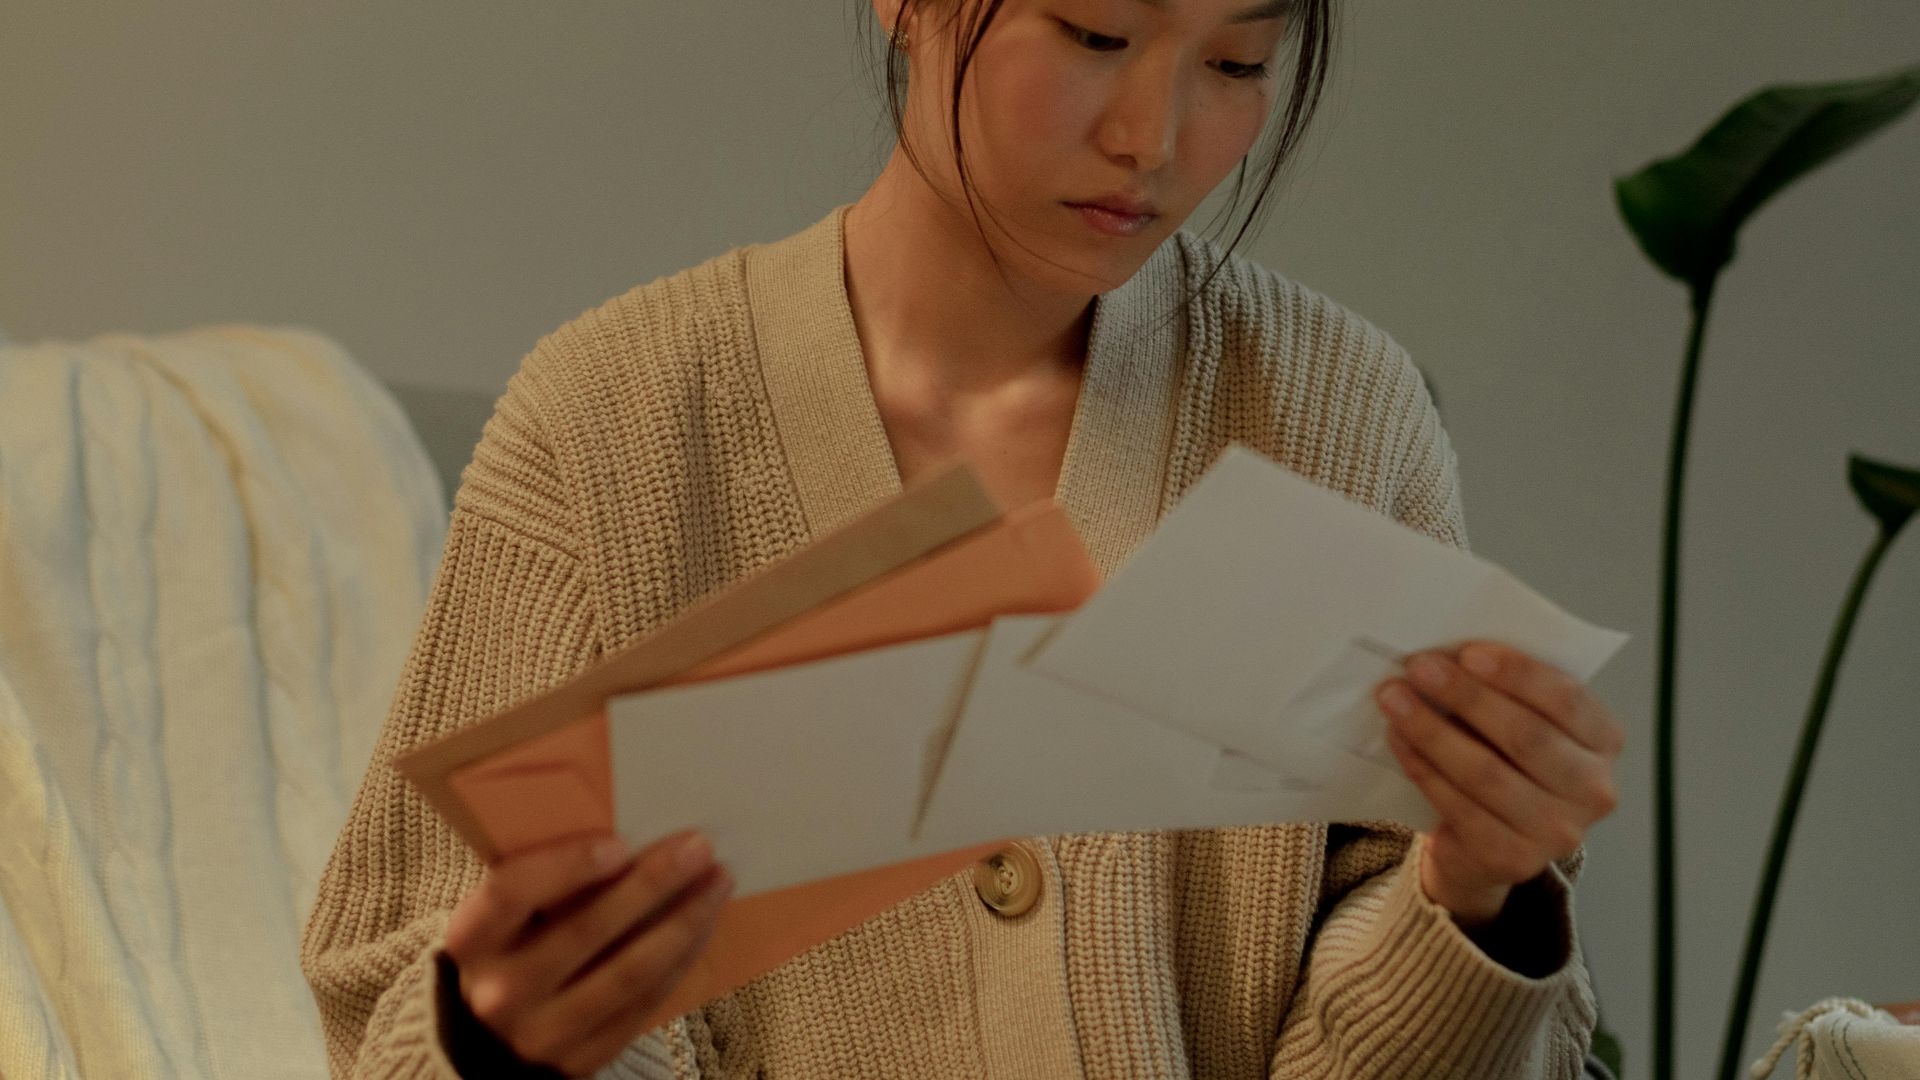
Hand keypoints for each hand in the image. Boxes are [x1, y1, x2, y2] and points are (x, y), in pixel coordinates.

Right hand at [442, 829, 733, 1076]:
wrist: (490, 1044)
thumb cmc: (507, 953)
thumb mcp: (501, 920)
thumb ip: (539, 882)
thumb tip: (623, 828)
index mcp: (472, 941)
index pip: (512, 893)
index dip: (566, 866)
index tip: (620, 843)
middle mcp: (501, 991)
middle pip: (586, 930)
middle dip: (651, 884)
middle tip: (698, 847)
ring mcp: (543, 1032)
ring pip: (627, 973)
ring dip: (683, 922)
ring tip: (717, 881)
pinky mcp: (581, 1059)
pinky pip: (642, 1004)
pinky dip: (680, 961)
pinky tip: (703, 926)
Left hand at [1374, 640, 1624, 927]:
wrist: (1492, 841)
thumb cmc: (1506, 759)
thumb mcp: (1523, 720)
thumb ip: (1509, 690)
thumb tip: (1449, 651)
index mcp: (1604, 741)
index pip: (1567, 699)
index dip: (1517, 674)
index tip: (1467, 652)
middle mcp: (1594, 790)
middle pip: (1526, 735)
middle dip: (1466, 696)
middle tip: (1419, 667)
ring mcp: (1557, 831)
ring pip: (1486, 773)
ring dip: (1432, 730)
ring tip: (1394, 698)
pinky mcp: (1512, 858)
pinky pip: (1458, 805)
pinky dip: (1423, 767)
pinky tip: (1398, 739)